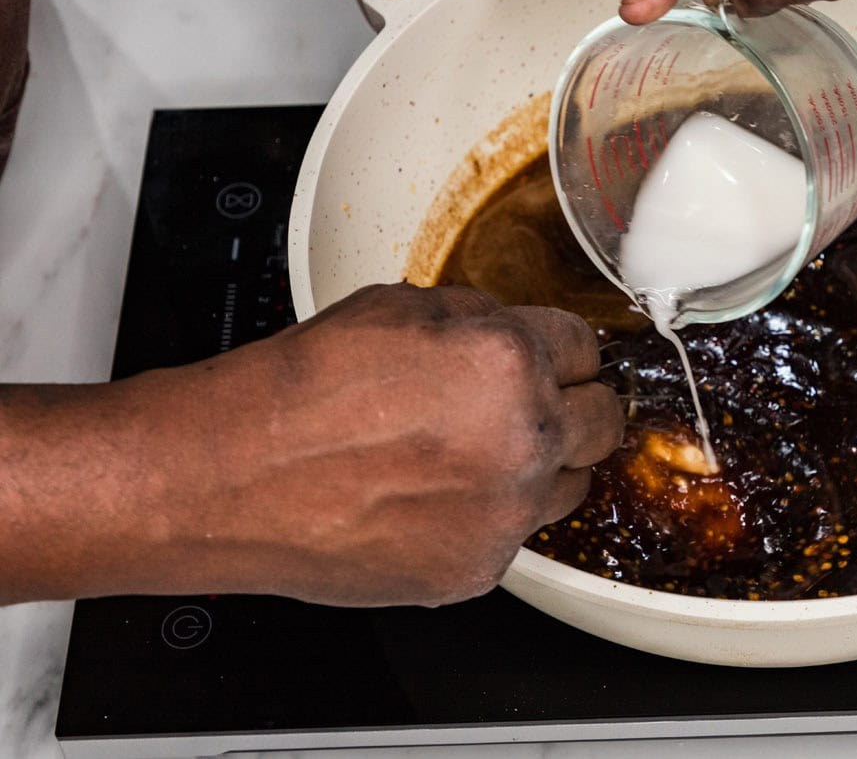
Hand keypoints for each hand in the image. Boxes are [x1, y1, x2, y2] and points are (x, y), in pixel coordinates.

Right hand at [0, 284, 622, 606]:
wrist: (232, 476)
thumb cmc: (300, 392)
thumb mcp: (402, 307)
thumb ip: (481, 323)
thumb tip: (515, 333)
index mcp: (509, 362)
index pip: (586, 347)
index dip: (563, 349)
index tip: (555, 359)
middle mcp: (523, 439)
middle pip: (603, 421)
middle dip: (576, 405)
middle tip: (538, 403)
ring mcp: (505, 512)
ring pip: (570, 483)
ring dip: (542, 465)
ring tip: (476, 454)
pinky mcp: (477, 568)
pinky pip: (515, 534)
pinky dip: (490, 515)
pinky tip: (437, 497)